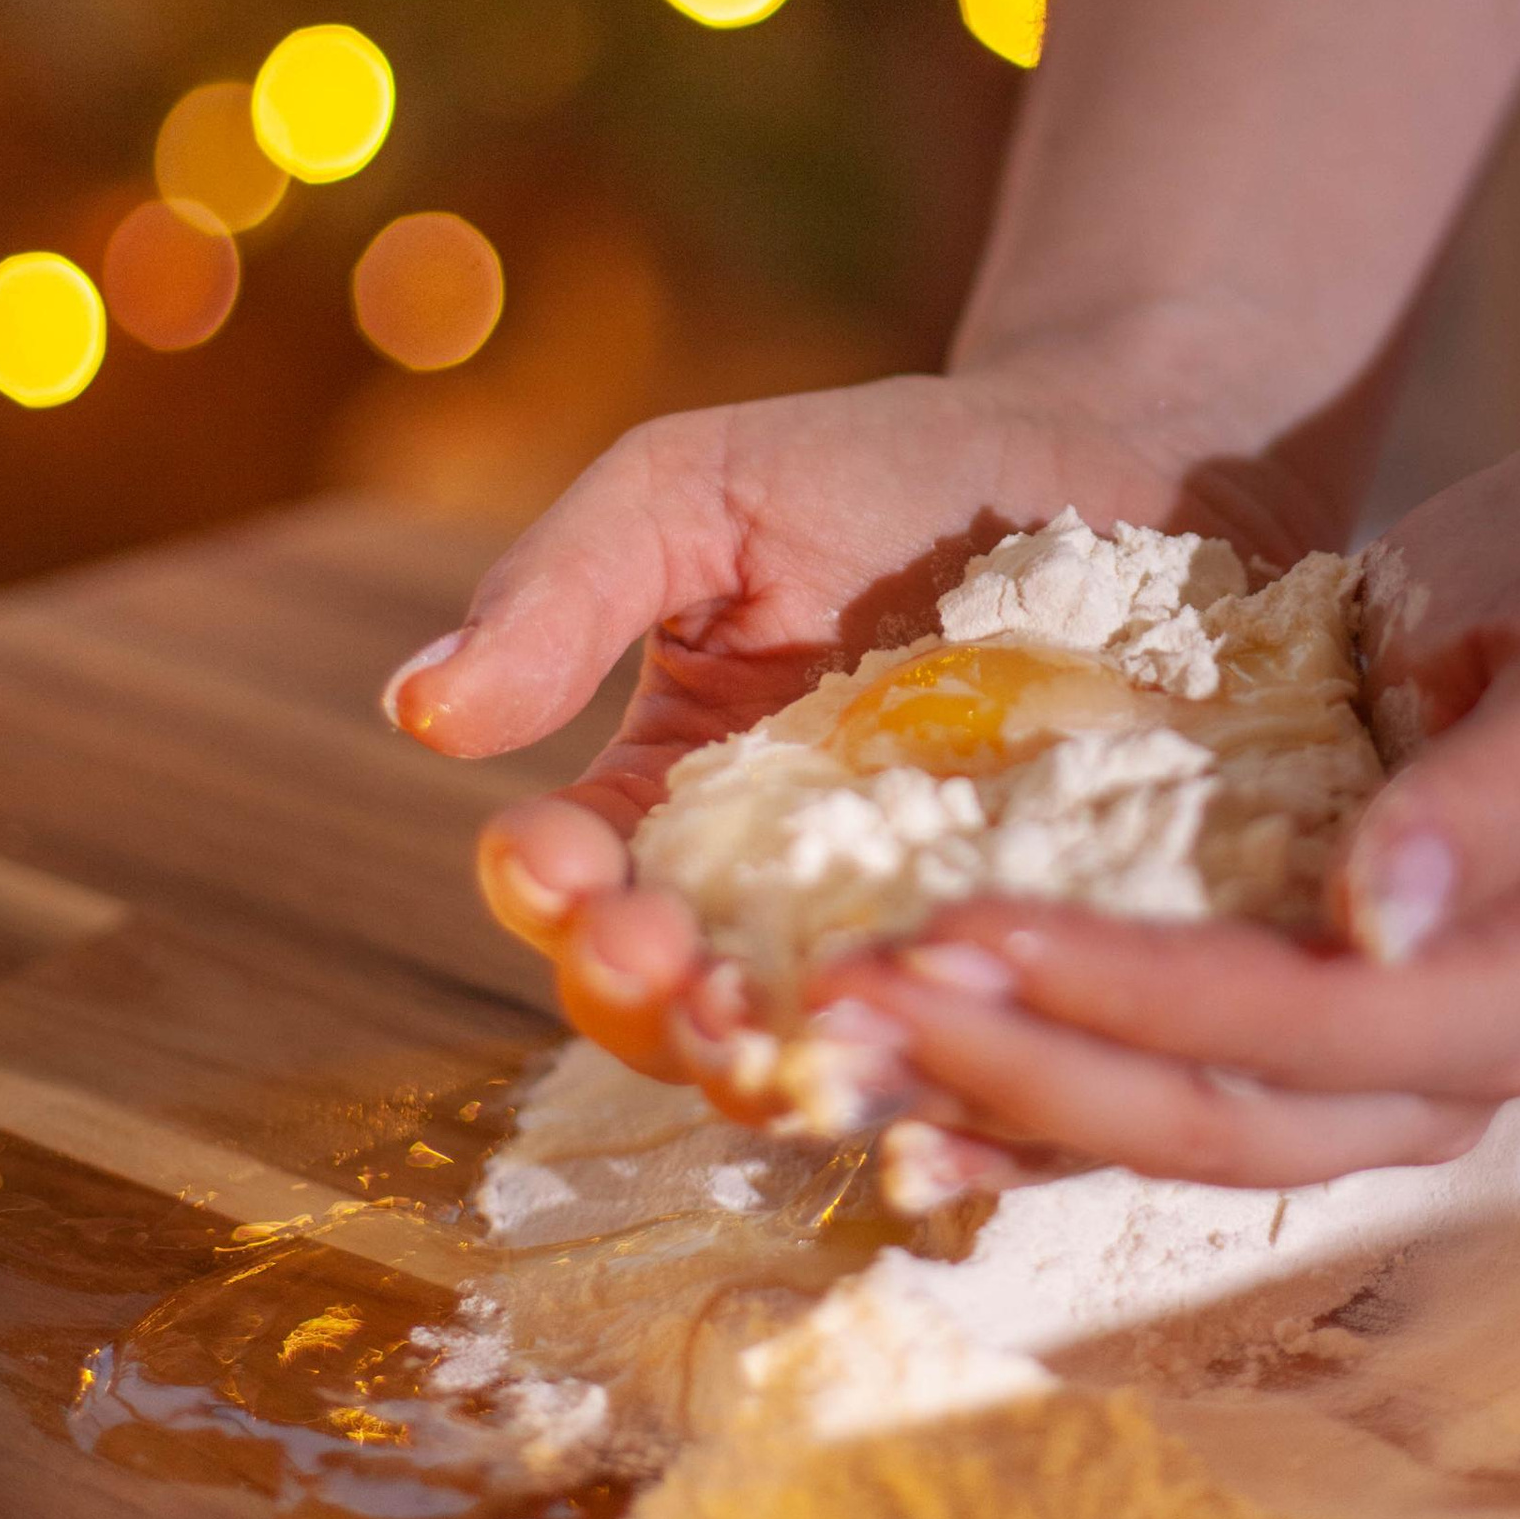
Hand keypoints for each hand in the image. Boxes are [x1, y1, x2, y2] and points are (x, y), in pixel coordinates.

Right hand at [384, 363, 1325, 1083]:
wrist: (1102, 455)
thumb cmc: (881, 464)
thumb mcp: (701, 490)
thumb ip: (569, 589)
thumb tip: (416, 709)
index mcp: (667, 796)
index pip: (572, 884)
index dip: (549, 896)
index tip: (557, 868)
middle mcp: (771, 893)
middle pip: (677, 1006)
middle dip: (656, 1011)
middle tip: (685, 986)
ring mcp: (906, 927)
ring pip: (821, 1047)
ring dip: (788, 1063)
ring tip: (798, 1041)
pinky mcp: (1031, 943)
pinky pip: (978, 1033)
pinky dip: (953, 1060)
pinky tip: (952, 1037)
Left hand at [808, 435, 1519, 1197]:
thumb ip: (1507, 793)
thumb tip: (1374, 923)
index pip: (1307, 1025)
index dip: (1139, 995)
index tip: (979, 926)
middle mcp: (1438, 1071)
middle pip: (1212, 1117)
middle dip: (1026, 1068)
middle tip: (857, 1001)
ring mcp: (1354, 1073)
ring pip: (1159, 1132)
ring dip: (993, 1098)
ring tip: (835, 1045)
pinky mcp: (1278, 1032)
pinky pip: (1144, 1099)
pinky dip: (1022, 1109)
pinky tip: (900, 1101)